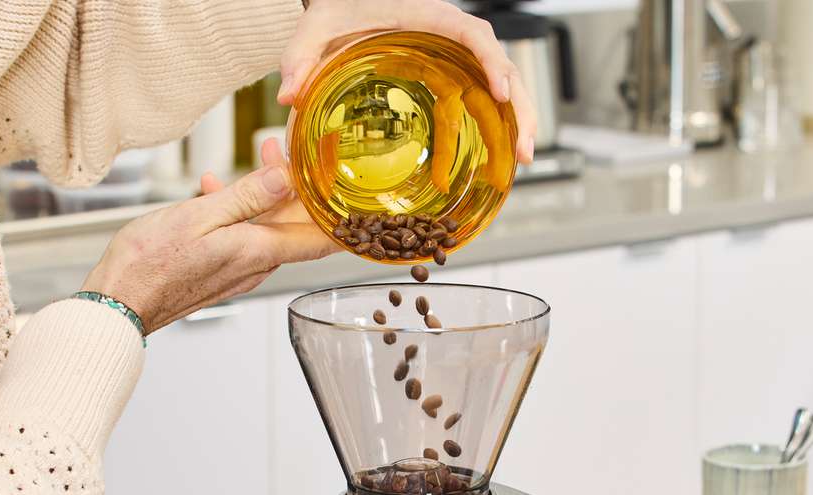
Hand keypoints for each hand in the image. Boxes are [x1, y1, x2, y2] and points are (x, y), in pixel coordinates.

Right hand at [83, 144, 335, 332]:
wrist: (118, 303)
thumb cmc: (150, 264)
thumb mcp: (200, 217)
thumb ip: (247, 197)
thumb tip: (287, 179)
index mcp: (258, 251)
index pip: (321, 238)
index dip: (345, 217)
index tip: (360, 195)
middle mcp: (255, 266)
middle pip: (295, 226)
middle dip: (299, 185)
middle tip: (293, 148)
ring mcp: (237, 271)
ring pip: (267, 226)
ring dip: (267, 192)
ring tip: (258, 157)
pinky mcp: (219, 271)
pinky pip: (242, 236)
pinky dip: (238, 210)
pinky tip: (214, 189)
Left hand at [277, 0, 538, 164]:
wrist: (345, 0)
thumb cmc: (337, 6)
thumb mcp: (315, 28)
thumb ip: (300, 59)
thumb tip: (287, 95)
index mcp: (429, 17)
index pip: (473, 34)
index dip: (492, 62)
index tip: (502, 92)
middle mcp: (451, 37)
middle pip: (503, 67)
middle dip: (522, 107)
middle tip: (525, 150)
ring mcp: (455, 58)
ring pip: (502, 86)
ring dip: (518, 122)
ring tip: (522, 162)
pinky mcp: (451, 76)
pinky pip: (482, 99)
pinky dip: (496, 126)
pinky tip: (500, 158)